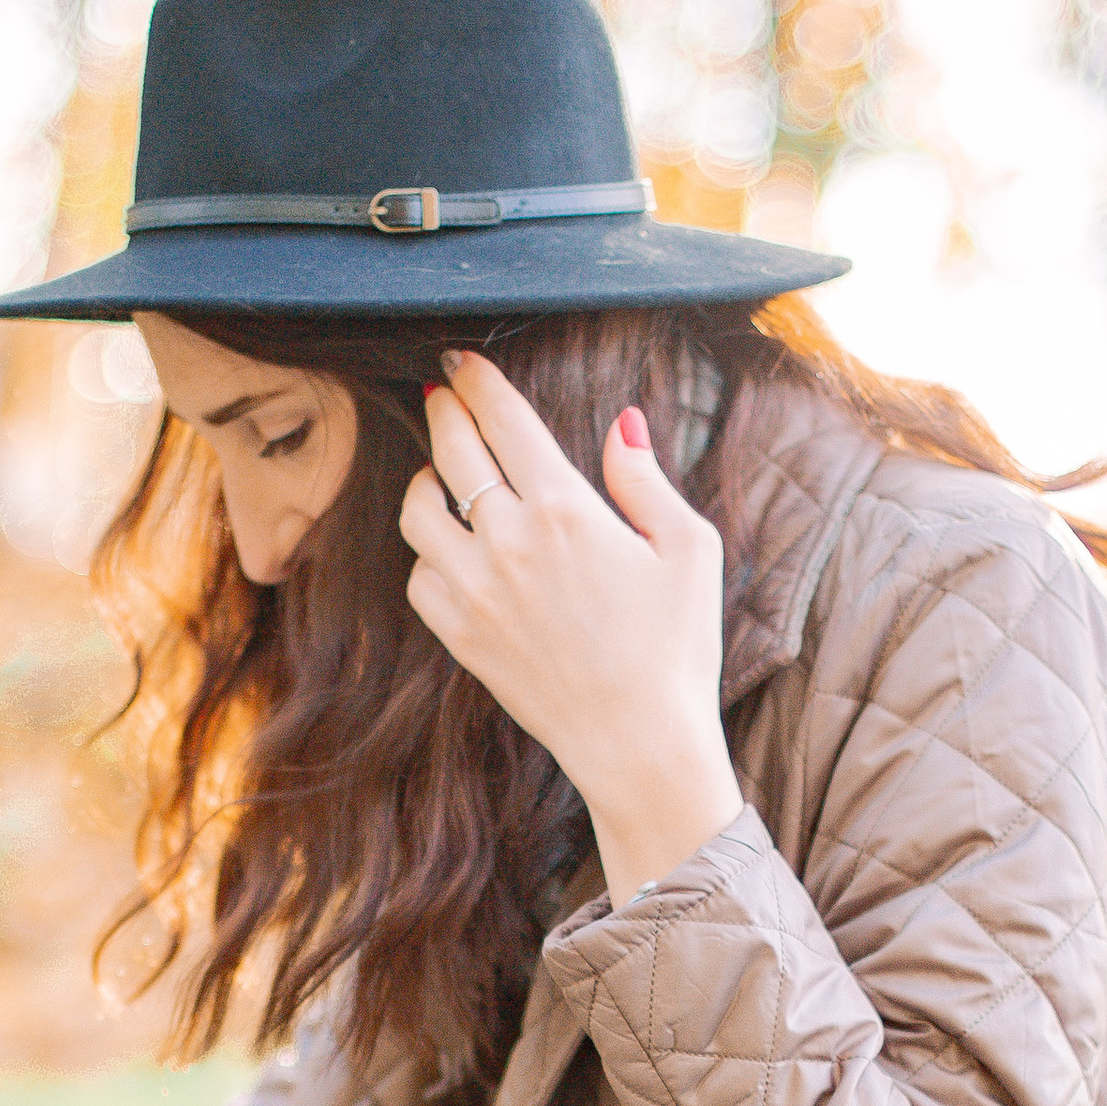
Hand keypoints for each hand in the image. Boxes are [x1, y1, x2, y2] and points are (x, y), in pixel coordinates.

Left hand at [400, 347, 737, 907]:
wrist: (637, 742)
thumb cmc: (676, 648)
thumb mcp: (688, 550)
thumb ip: (645, 480)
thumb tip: (623, 423)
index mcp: (566, 509)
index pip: (504, 420)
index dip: (478, 381)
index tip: (461, 363)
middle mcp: (509, 543)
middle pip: (452, 452)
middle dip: (443, 411)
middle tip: (441, 395)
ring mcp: (476, 591)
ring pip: (419, 513)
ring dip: (425, 481)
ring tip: (440, 474)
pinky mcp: (461, 637)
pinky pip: (419, 576)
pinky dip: (426, 553)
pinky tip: (449, 548)